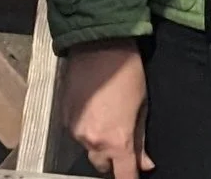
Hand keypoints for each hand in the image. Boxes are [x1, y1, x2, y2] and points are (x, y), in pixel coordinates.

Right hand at [59, 40, 149, 178]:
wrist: (98, 44)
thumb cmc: (126, 71)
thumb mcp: (142, 106)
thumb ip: (141, 140)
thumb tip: (146, 163)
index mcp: (116, 141)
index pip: (124, 176)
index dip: (130, 178)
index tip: (133, 175)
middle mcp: (92, 140)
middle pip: (102, 165)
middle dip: (112, 157)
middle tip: (121, 139)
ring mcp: (75, 130)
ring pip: (88, 147)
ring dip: (97, 140)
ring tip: (106, 116)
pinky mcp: (64, 117)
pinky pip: (76, 132)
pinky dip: (85, 127)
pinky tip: (94, 108)